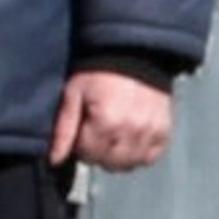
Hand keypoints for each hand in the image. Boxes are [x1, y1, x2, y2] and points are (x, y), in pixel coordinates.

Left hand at [52, 67, 179, 172]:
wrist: (133, 54)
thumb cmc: (99, 73)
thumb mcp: (73, 95)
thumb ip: (63, 130)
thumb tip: (54, 160)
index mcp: (106, 122)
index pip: (88, 156)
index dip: (80, 146)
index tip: (82, 131)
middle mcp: (131, 130)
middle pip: (109, 163)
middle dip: (98, 153)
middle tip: (96, 133)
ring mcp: (150, 132)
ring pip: (129, 164)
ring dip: (118, 156)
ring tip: (113, 137)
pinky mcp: (163, 131)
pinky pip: (150, 157)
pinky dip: (138, 154)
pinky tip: (130, 139)